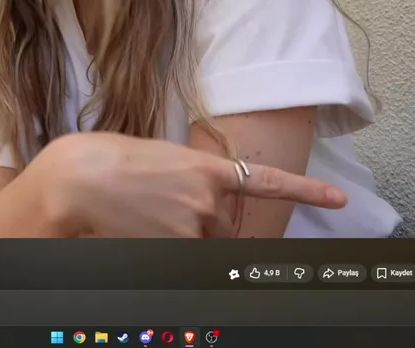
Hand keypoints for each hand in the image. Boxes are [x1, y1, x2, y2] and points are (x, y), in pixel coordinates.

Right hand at [42, 133, 346, 237]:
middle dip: (201, 226)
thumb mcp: (161, 157)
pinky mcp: (176, 249)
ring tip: (142, 217)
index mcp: (208, 169)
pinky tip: (141, 231)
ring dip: (182, 239)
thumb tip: (200, 198)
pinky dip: (166, 249)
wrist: (77, 180)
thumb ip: (191, 177)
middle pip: (221, 228)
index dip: (306, 191)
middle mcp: (210, 201)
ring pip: (201, 246)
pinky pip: (183, 257)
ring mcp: (194, 228)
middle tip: (160, 210)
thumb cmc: (107, 161)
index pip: (269, 182)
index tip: (337, 199)